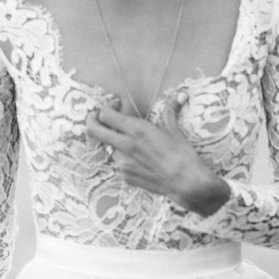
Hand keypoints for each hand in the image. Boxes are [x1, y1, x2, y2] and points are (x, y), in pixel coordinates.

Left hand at [87, 99, 229, 215]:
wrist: (186, 184)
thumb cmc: (183, 155)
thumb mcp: (175, 131)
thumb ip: (171, 111)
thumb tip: (180, 95)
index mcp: (136, 131)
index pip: (105, 114)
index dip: (106, 107)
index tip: (116, 106)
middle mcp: (125, 146)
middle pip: (93, 130)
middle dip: (92, 120)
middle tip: (97, 117)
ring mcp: (122, 163)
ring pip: (108, 147)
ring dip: (114, 142)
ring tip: (132, 143)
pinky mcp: (125, 177)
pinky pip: (118, 163)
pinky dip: (124, 158)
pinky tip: (140, 159)